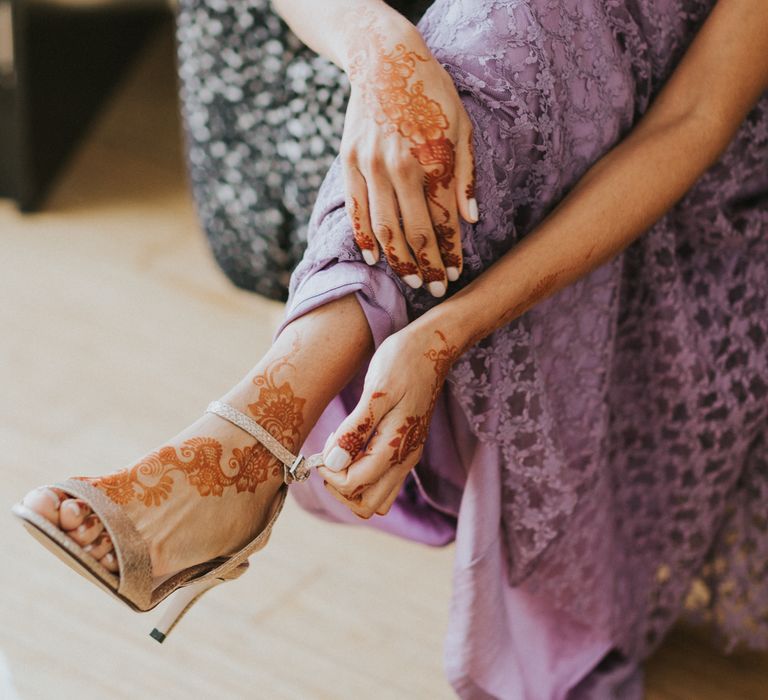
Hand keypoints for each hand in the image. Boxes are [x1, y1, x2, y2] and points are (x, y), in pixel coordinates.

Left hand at [318, 323, 458, 518]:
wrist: (432, 346)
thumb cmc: (403, 362)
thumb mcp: (376, 390)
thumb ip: (356, 429)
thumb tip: (334, 463)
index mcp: (397, 447)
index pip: (355, 485)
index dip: (330, 475)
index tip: (320, 451)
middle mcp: (404, 459)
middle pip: (367, 504)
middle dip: (340, 488)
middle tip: (328, 458)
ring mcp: (406, 456)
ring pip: (375, 497)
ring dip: (351, 485)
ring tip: (339, 452)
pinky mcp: (403, 448)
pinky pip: (382, 480)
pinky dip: (362, 474)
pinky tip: (352, 445)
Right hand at [341, 12, 476, 297]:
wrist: (384, 59)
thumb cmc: (432, 92)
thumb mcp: (463, 126)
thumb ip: (466, 175)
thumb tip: (473, 220)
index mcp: (434, 160)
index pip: (444, 222)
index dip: (450, 253)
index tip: (455, 276)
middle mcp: (402, 168)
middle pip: (416, 231)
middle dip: (427, 266)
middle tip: (435, 290)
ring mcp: (372, 166)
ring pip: (385, 227)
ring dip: (398, 259)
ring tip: (409, 280)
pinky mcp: (350, 162)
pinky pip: (357, 209)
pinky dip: (364, 237)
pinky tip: (373, 257)